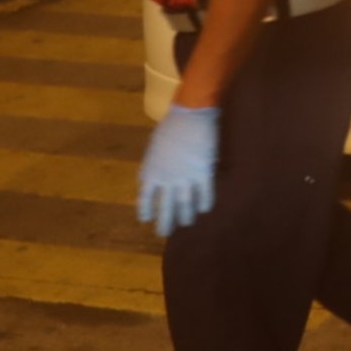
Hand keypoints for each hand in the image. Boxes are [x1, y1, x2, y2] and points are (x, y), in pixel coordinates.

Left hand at [138, 103, 221, 237]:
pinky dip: (205, 202)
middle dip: (165, 221)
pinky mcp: (204, 172)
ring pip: (186, 203)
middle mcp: (167, 179)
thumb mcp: (153, 147)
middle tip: (164, 233)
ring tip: (187, 223)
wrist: (190, 116)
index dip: (145, 210)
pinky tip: (205, 209)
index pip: (145, 197)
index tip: (146, 220)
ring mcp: (186, 177)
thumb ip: (150, 166)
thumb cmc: (170, 127)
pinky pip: (205, 192)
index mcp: (152, 171)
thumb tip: (146, 181)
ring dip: (186, 215)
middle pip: (166, 206)